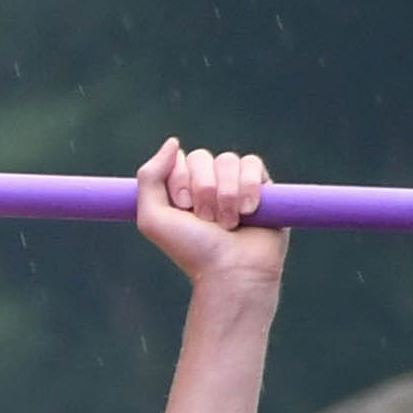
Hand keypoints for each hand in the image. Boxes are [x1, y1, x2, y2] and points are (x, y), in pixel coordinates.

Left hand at [135, 139, 287, 292]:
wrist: (231, 270)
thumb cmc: (191, 249)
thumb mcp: (152, 218)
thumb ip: (149, 178)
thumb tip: (173, 142)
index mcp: (182, 190)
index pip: (180, 160)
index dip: (181, 181)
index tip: (183, 209)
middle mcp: (209, 185)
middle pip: (204, 157)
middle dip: (203, 190)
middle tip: (206, 221)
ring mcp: (236, 184)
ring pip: (228, 160)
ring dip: (226, 193)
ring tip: (229, 223)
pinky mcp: (263, 186)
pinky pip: (253, 163)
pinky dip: (249, 186)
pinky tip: (249, 211)